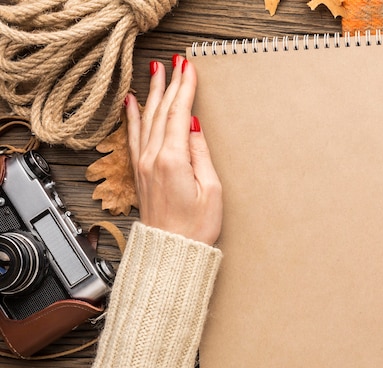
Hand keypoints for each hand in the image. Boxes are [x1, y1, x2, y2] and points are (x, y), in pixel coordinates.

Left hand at [125, 56, 221, 244]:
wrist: (171, 252)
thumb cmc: (196, 228)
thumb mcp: (211, 190)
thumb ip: (200, 154)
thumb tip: (193, 127)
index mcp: (173, 160)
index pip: (180, 114)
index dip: (185, 88)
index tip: (189, 67)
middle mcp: (153, 158)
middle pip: (162, 112)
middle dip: (170, 83)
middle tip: (176, 61)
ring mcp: (143, 165)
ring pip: (147, 120)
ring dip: (153, 94)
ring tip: (156, 72)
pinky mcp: (139, 173)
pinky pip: (134, 137)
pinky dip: (133, 117)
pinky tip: (132, 103)